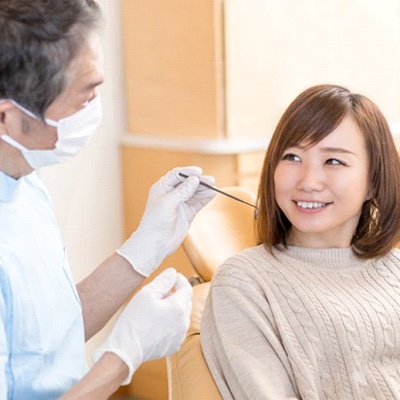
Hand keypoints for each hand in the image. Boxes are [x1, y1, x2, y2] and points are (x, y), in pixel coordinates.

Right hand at [93, 268, 192, 384]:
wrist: (126, 350)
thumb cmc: (135, 320)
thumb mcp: (147, 293)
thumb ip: (163, 280)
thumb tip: (173, 273)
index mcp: (179, 307)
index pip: (187, 288)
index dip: (180, 280)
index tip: (172, 276)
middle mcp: (184, 322)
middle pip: (185, 302)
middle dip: (175, 294)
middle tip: (159, 292)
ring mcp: (180, 336)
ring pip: (181, 316)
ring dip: (173, 309)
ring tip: (155, 308)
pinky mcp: (173, 346)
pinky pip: (176, 329)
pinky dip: (170, 322)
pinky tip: (155, 323)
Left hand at [117, 166, 215, 275]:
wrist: (155, 243)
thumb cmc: (155, 223)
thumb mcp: (168, 203)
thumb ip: (182, 191)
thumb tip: (194, 179)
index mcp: (162, 187)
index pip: (177, 175)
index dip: (188, 172)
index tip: (199, 172)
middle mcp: (172, 194)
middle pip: (188, 183)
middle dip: (199, 181)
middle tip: (210, 181)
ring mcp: (180, 204)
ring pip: (195, 193)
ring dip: (204, 190)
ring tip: (214, 187)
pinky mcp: (187, 213)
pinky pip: (198, 203)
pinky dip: (205, 199)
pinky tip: (212, 195)